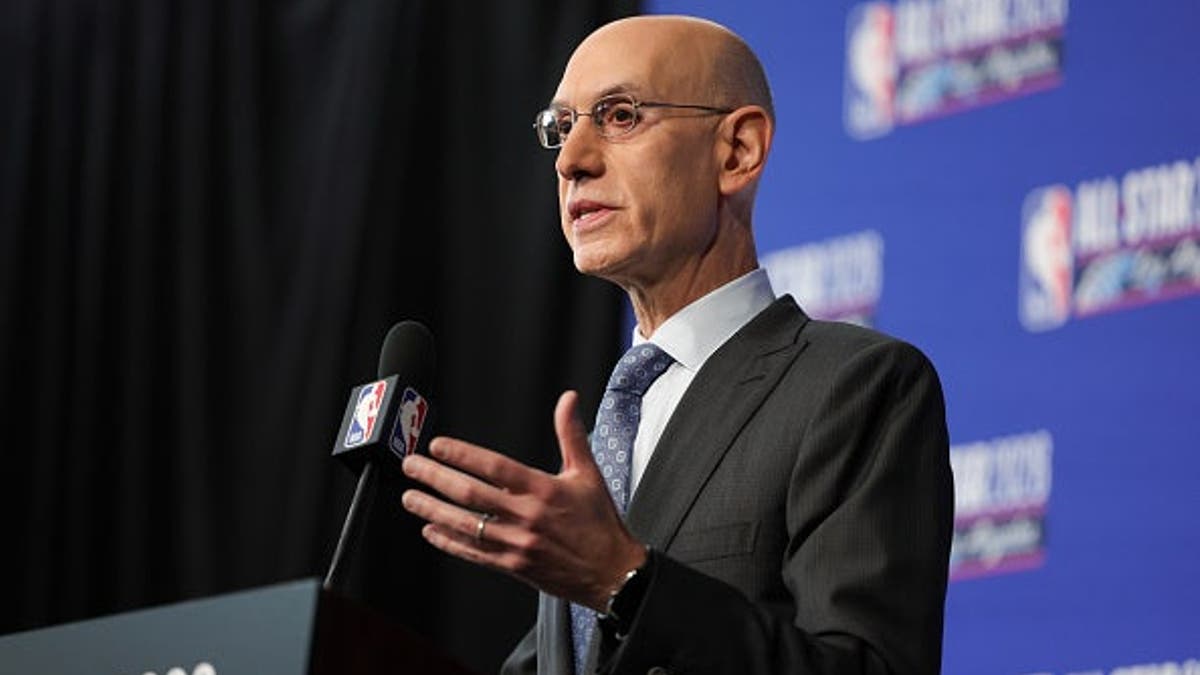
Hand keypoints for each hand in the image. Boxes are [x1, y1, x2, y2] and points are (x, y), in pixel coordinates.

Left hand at [400, 390, 646, 610]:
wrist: (612, 572)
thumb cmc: (600, 524)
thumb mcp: (588, 473)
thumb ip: (571, 434)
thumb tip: (568, 400)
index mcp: (544, 490)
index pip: (495, 467)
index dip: (463, 455)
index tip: (438, 446)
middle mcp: (527, 516)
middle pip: (471, 494)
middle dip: (436, 478)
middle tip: (412, 466)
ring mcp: (518, 543)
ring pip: (466, 525)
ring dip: (433, 510)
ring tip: (411, 497)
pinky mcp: (514, 565)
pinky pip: (474, 553)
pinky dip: (450, 542)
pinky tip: (431, 531)